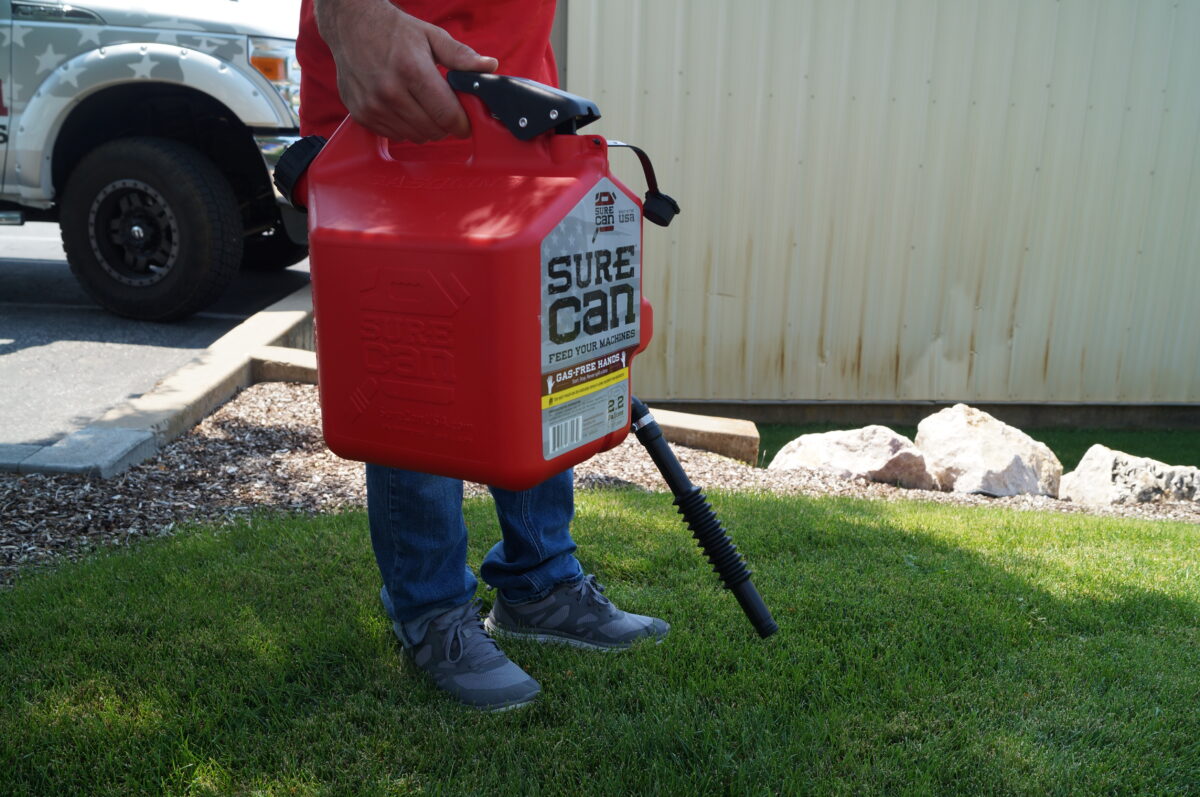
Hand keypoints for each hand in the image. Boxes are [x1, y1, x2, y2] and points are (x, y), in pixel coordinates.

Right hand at [313, 0, 498, 140]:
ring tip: (423, 105)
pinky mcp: (361, 115)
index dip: (463, 123)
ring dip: (426, 127)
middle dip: (445, 124)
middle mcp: (390, 92)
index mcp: (412, 70)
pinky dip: (405, 127)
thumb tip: (489, 66)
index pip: (447, 115)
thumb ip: (462, 56)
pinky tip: (403, 107)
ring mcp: (373, 106)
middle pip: (433, 131)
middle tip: (444, 108)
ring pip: (415, 136)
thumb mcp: (432, 36)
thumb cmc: (394, 31)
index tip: (466, 121)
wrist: (351, 26)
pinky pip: (395, 135)